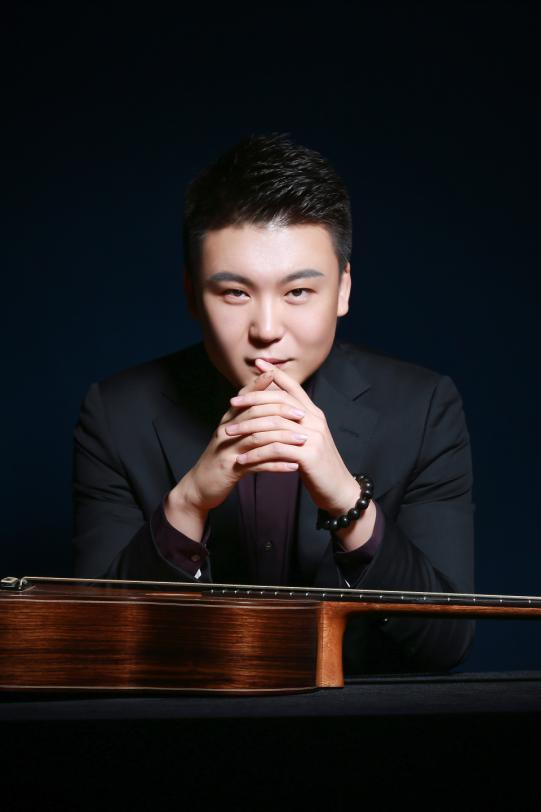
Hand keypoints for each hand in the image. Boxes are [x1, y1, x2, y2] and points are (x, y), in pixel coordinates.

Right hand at [169, 366, 306, 517]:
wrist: (201, 486)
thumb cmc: (222, 458)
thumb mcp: (232, 435)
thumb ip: (246, 418)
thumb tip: (266, 401)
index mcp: (228, 420)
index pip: (246, 398)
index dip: (262, 386)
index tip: (281, 377)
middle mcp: (226, 430)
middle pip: (254, 414)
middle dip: (280, 412)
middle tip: (302, 414)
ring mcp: (227, 449)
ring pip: (258, 437)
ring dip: (283, 438)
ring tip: (303, 440)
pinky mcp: (230, 468)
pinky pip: (257, 464)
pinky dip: (277, 464)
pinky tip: (294, 466)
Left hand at [225, 358, 360, 515]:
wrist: (338, 489)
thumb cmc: (318, 464)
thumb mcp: (308, 438)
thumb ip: (295, 422)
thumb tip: (276, 409)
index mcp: (314, 413)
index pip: (293, 387)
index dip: (275, 374)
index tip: (258, 363)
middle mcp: (314, 420)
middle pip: (279, 401)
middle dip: (253, 399)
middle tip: (231, 403)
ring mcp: (312, 436)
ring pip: (273, 425)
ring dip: (247, 429)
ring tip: (228, 434)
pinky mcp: (307, 455)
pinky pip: (275, 449)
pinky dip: (255, 454)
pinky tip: (241, 459)